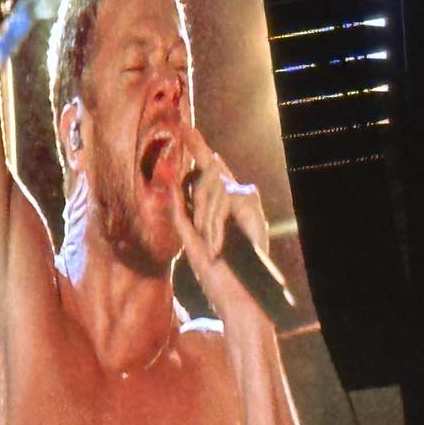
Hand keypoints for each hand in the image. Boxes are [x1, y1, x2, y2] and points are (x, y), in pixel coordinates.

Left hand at [172, 126, 270, 324]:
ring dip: (207, 223)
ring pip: (213, 187)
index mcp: (218, 208)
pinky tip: (218, 248)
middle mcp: (235, 201)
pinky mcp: (252, 210)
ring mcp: (246, 204)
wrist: (240, 299)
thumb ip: (181, 216)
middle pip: (208, 174)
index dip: (196, 145)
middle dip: (199, 204)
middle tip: (207, 244)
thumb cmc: (218, 278)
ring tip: (214, 251)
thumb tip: (171, 185)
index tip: (180, 125)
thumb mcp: (191, 244)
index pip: (206, 169)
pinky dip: (216, 227)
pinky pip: (224, 200)